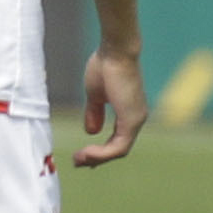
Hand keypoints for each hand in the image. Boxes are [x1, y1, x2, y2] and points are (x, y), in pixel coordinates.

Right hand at [74, 42, 145, 169]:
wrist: (115, 51)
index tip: (80, 154)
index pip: (116, 140)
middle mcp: (136, 119)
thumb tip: (91, 131)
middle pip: (117, 149)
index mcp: (128, 112)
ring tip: (77, 159)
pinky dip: (101, 153)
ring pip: (118, 151)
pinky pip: (118, 147)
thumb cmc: (106, 65)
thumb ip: (95, 113)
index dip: (99, 150)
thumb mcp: (96, 95)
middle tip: (76, 161)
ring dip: (97, 158)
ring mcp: (136, 120)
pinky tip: (86, 153)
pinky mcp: (132, 121)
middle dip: (96, 158)